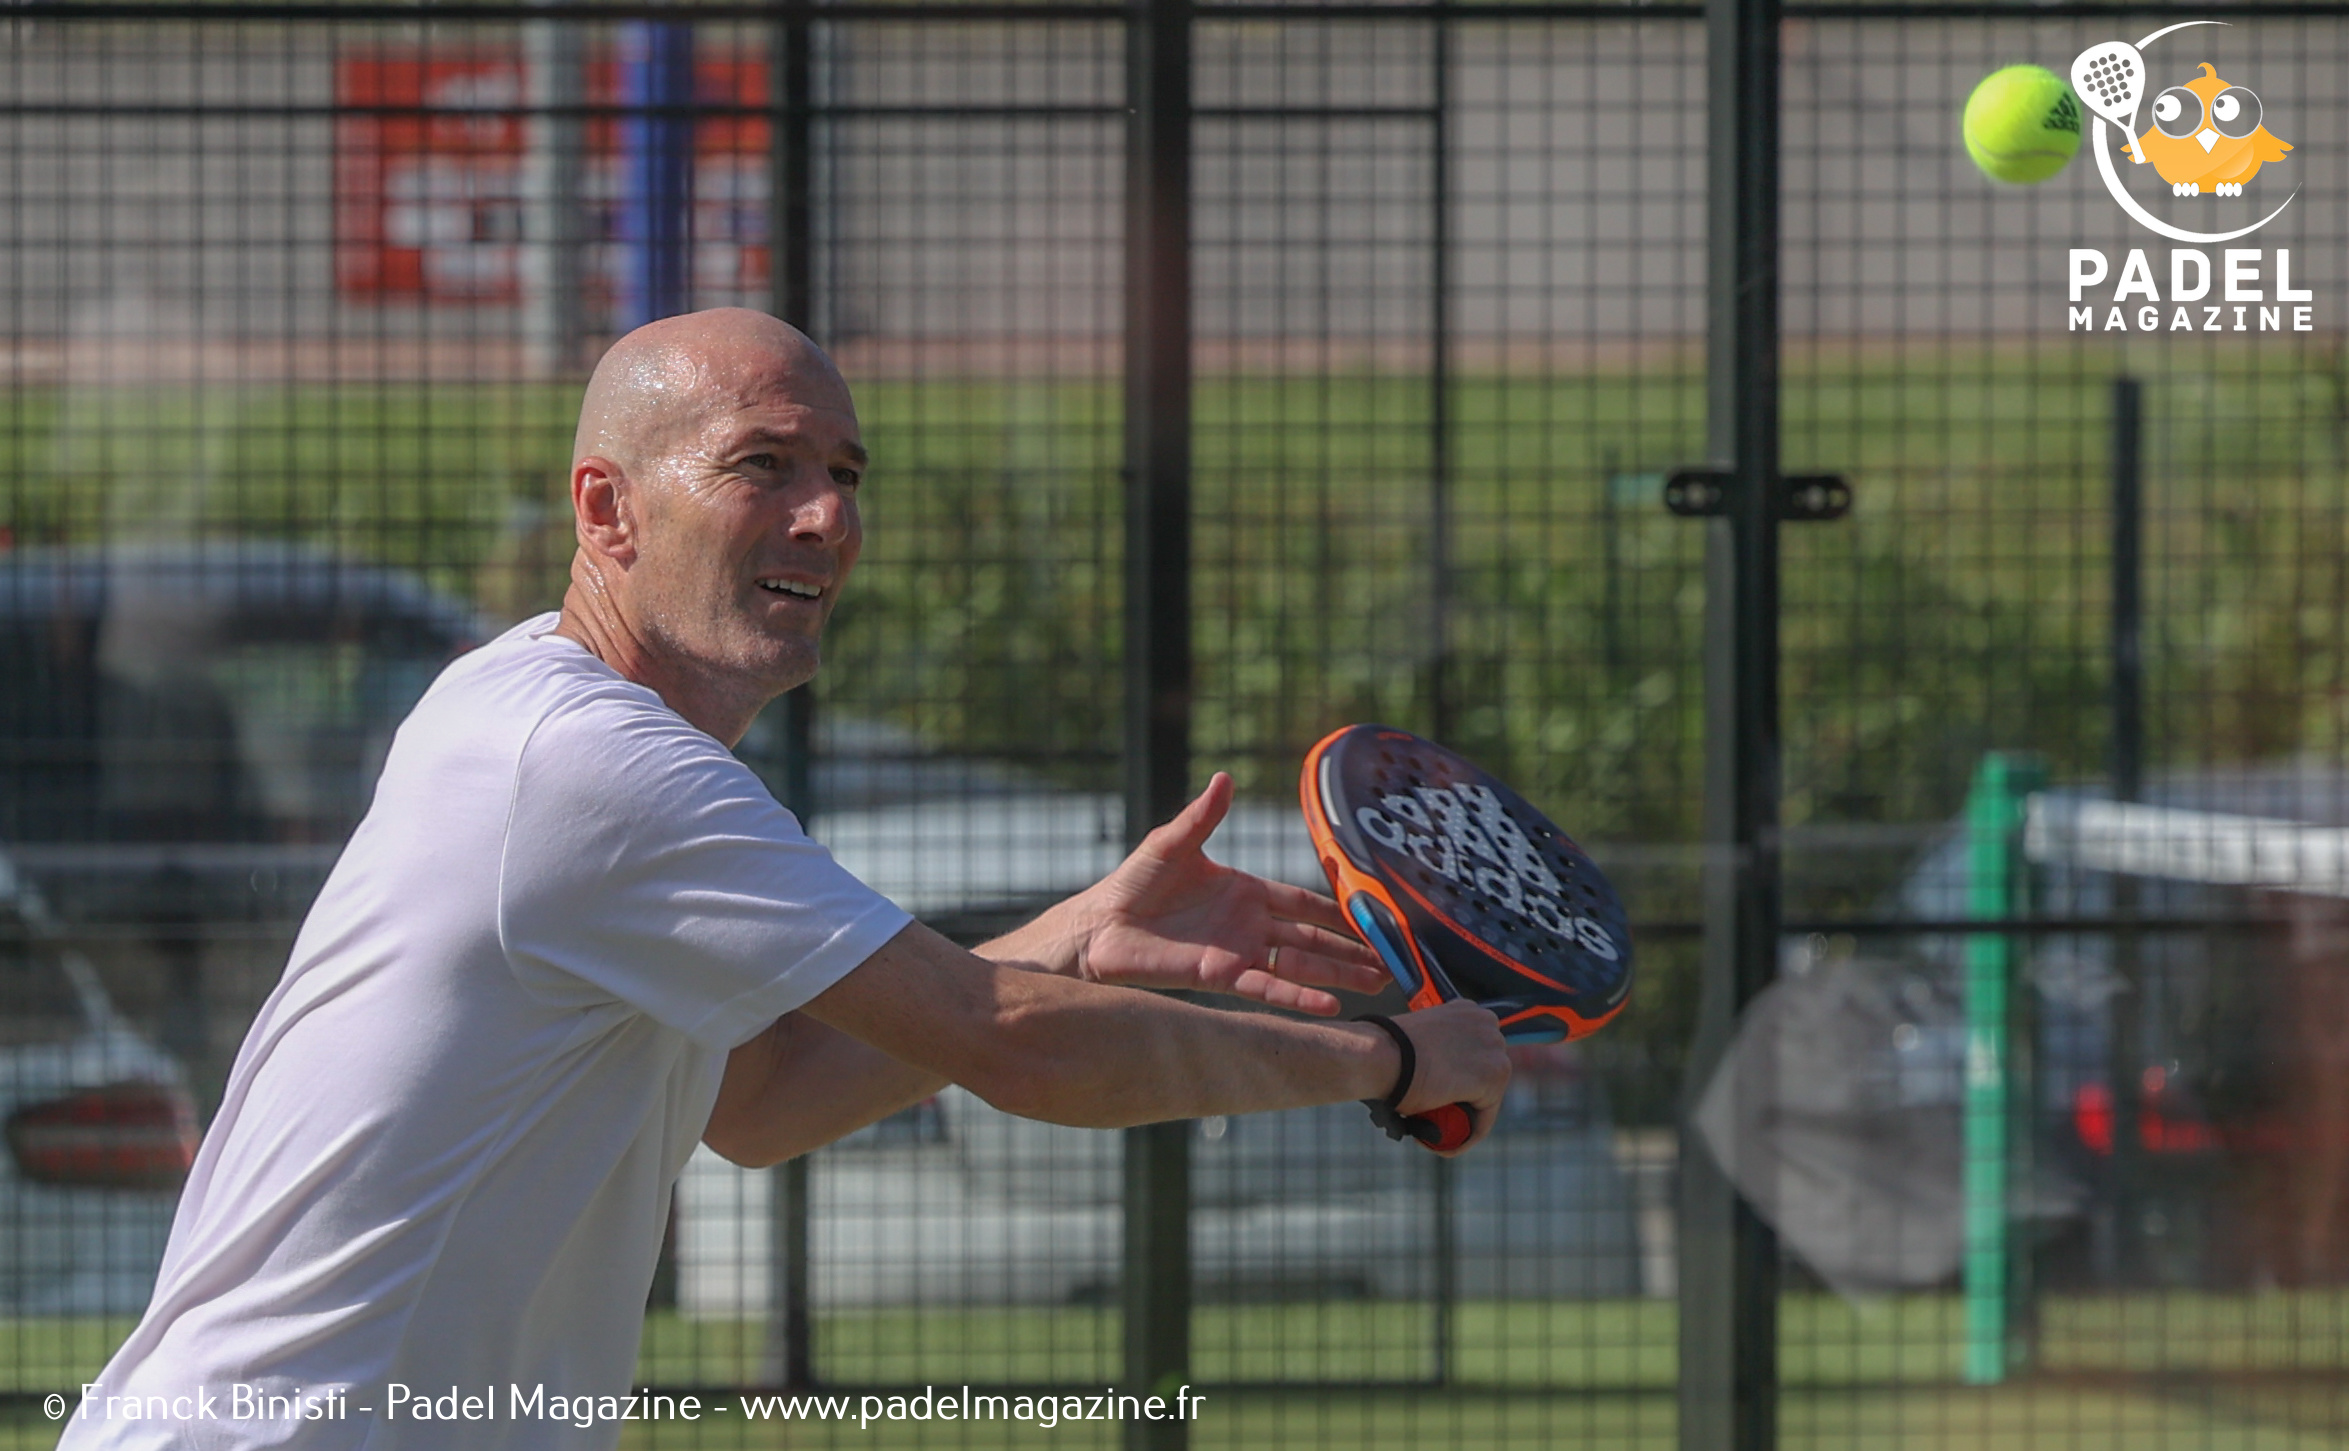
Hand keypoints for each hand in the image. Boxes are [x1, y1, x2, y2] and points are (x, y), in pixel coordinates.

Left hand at [1071, 773, 1388, 1014]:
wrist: (1099, 926)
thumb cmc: (1133, 883)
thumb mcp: (1172, 843)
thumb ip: (1203, 816)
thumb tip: (1224, 777)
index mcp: (1244, 891)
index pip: (1302, 903)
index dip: (1336, 911)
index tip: (1372, 918)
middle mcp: (1248, 925)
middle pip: (1311, 939)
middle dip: (1350, 952)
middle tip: (1389, 964)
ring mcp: (1238, 952)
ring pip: (1300, 966)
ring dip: (1338, 975)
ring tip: (1377, 984)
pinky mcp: (1220, 976)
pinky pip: (1267, 988)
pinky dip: (1298, 997)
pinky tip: (1330, 1008)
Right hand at [1391, 1001, 1511, 1154]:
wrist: (1382, 1055)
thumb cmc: (1386, 1050)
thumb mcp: (1418, 1041)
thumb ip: (1434, 1050)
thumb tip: (1432, 1071)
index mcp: (1468, 1011)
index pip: (1476, 1053)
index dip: (1459, 1079)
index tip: (1440, 1097)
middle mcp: (1487, 1024)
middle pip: (1484, 1075)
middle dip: (1464, 1099)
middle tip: (1436, 1115)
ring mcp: (1495, 1049)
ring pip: (1485, 1099)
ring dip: (1463, 1118)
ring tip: (1435, 1131)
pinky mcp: (1494, 1076)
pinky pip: (1483, 1119)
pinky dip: (1466, 1136)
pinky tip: (1443, 1146)